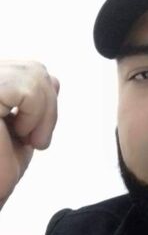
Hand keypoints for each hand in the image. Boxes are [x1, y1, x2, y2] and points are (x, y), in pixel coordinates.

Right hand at [0, 61, 58, 208]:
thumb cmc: (0, 165)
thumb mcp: (24, 127)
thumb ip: (35, 101)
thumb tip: (54, 80)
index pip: (28, 70)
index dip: (43, 99)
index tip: (33, 130)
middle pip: (34, 69)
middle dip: (47, 106)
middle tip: (35, 139)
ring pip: (35, 73)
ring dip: (41, 112)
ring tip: (23, 136)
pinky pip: (26, 90)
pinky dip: (34, 115)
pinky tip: (18, 133)